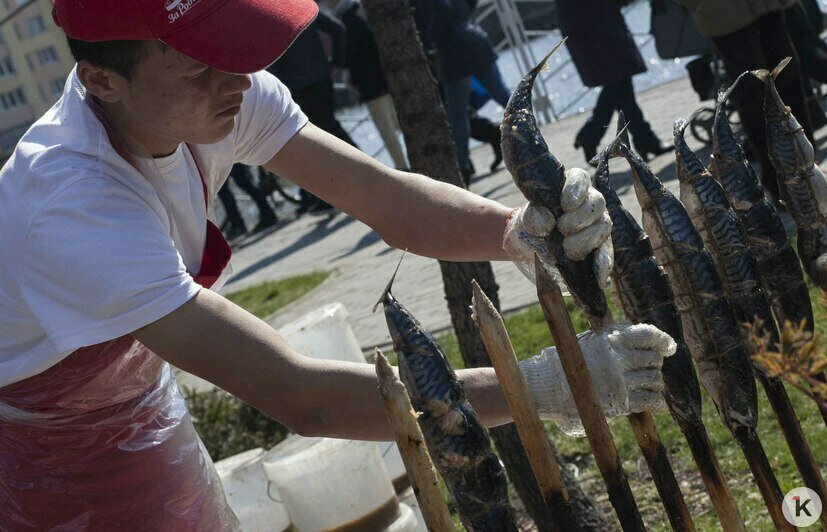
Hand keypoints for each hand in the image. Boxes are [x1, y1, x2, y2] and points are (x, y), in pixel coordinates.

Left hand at [503, 167, 612, 285]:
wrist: (531, 248)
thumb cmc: (532, 226)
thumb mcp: (526, 220)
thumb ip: (533, 217)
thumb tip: (547, 224)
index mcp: (570, 188)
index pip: (580, 178)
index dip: (576, 189)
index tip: (565, 205)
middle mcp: (588, 203)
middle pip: (597, 202)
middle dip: (581, 217)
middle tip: (562, 229)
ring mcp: (597, 225)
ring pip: (604, 225)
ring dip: (587, 239)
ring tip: (568, 250)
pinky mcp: (600, 247)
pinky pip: (607, 253)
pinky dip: (604, 263)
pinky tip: (599, 275)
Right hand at [518, 323, 675, 435]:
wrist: (548, 386)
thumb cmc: (566, 362)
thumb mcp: (589, 341)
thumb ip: (613, 338)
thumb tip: (638, 337)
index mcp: (611, 339)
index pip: (648, 335)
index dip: (663, 341)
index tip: (668, 348)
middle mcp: (619, 358)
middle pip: (654, 359)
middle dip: (653, 365)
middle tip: (647, 369)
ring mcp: (621, 381)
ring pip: (655, 380)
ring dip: (654, 384)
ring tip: (646, 386)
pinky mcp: (621, 402)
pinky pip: (651, 400)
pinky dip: (657, 402)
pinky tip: (654, 403)